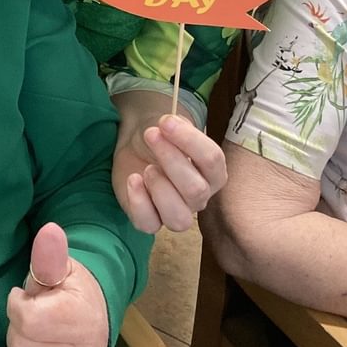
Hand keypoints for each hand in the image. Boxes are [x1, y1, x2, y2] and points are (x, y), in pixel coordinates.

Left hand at [4, 222, 107, 346]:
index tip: (27, 300)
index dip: (17, 306)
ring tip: (31, 346)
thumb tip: (49, 231)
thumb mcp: (62, 269)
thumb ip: (50, 256)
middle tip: (30, 326)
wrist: (97, 323)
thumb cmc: (72, 293)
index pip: (26, 320)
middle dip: (17, 335)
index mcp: (80, 318)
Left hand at [113, 113, 226, 234]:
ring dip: (160, 188)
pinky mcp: (151, 220)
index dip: (189, 140)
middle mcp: (200, 197)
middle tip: (151, 136)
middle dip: (170, 160)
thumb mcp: (170, 126)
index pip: (212, 160)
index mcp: (213, 172)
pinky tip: (133, 179)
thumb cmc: (161, 137)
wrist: (136, 145)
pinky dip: (139, 202)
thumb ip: (175, 127)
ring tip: (147, 168)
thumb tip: (168, 124)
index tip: (166, 122)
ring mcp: (177, 212)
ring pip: (178, 218)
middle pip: (196, 190)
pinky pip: (149, 225)